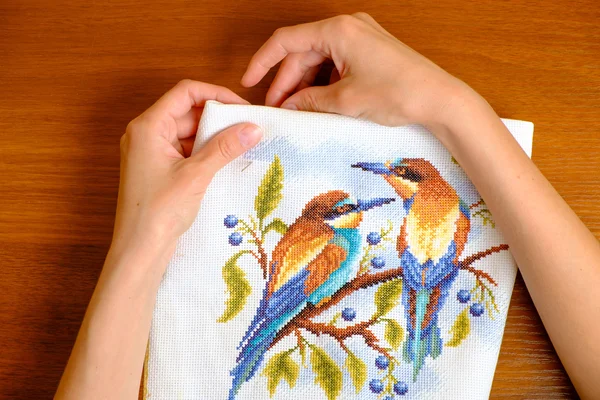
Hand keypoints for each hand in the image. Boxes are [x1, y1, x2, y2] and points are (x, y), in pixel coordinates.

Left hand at [113, 80, 261, 260]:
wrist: (140, 249)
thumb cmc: (159, 211)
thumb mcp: (196, 175)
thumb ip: (225, 147)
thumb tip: (253, 127)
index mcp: (148, 126)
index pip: (185, 92)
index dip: (216, 94)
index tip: (241, 106)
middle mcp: (146, 134)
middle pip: (187, 111)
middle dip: (218, 118)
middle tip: (247, 127)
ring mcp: (151, 152)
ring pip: (187, 132)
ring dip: (213, 136)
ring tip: (241, 144)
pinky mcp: (158, 168)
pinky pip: (185, 150)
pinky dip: (205, 151)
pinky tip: (225, 160)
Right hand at [242, 13, 479, 130]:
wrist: (439, 99)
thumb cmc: (398, 93)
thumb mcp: (345, 101)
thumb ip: (310, 101)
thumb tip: (287, 106)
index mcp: (337, 30)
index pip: (286, 41)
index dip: (263, 62)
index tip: (248, 82)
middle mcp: (347, 28)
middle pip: (303, 53)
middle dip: (287, 82)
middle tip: (277, 109)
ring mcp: (359, 39)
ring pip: (319, 61)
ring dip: (305, 85)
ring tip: (296, 111)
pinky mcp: (369, 52)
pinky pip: (336, 65)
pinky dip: (323, 84)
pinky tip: (317, 104)